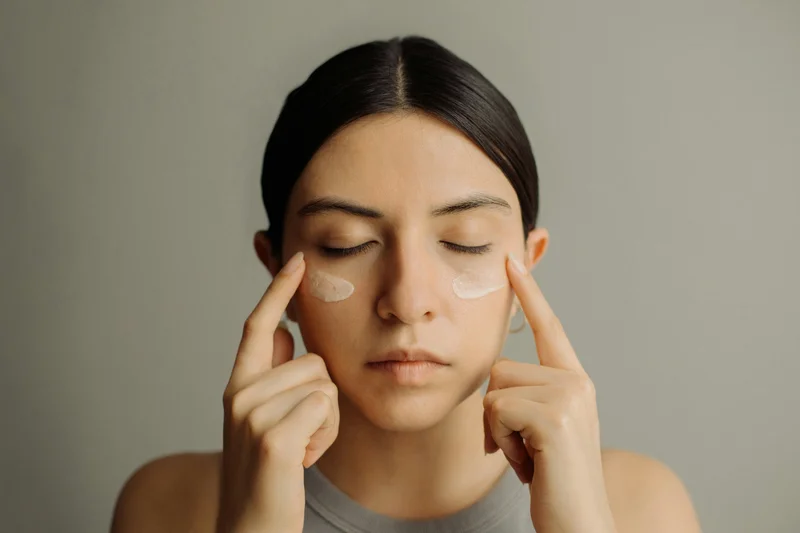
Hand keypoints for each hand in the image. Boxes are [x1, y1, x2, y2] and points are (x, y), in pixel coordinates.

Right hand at [216, 252, 339, 532]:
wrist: (251, 529)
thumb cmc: (269, 475)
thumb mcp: (265, 420)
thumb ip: (271, 375)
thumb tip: (281, 332)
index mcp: (238, 386)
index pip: (259, 326)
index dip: (279, 290)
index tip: (297, 259)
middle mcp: (239, 394)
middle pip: (314, 361)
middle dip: (323, 399)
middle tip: (299, 438)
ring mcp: (253, 414)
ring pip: (324, 385)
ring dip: (326, 422)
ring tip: (299, 450)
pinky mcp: (273, 437)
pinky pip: (326, 408)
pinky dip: (326, 436)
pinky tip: (302, 460)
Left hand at [483, 254, 615, 532]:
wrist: (580, 524)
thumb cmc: (554, 480)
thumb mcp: (540, 430)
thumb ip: (528, 395)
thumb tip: (496, 375)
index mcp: (575, 381)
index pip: (548, 328)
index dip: (529, 294)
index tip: (512, 261)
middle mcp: (577, 382)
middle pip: (499, 366)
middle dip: (496, 413)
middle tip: (525, 448)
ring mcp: (570, 397)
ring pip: (494, 388)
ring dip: (497, 431)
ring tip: (529, 456)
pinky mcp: (554, 418)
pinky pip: (495, 410)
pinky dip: (499, 443)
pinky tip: (529, 464)